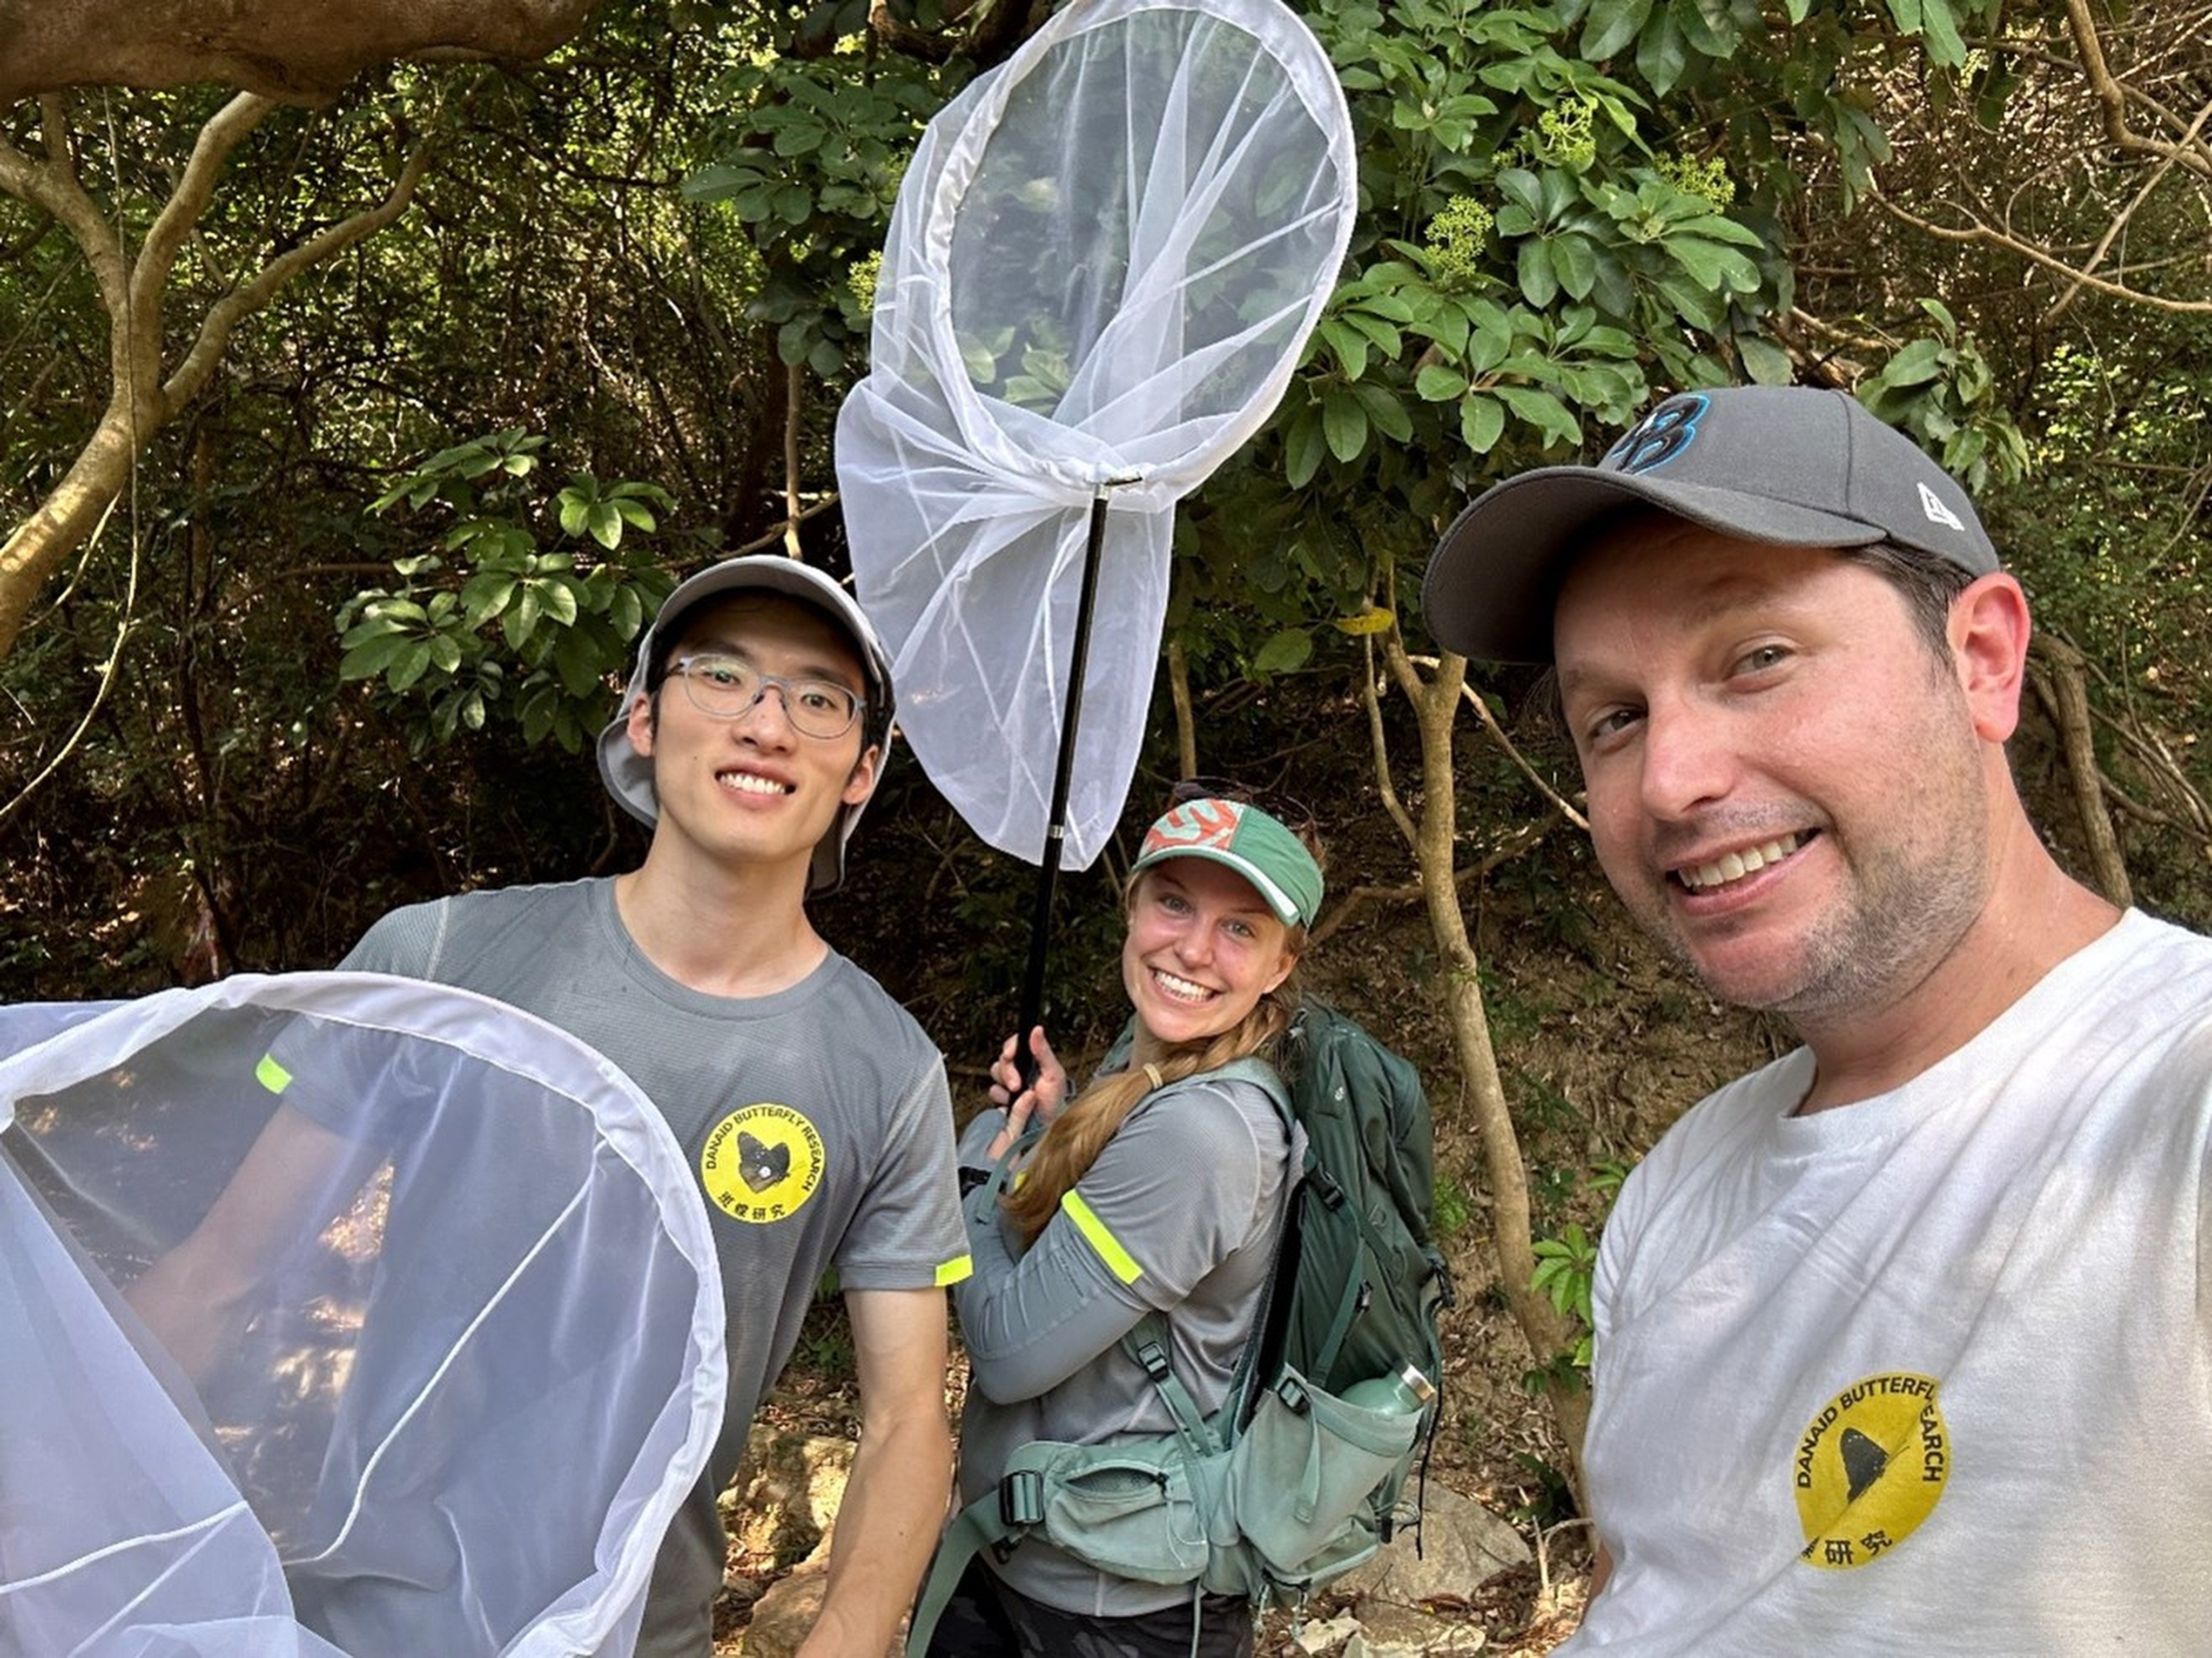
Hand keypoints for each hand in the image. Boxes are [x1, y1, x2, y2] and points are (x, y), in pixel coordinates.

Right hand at [985, 1026, 1065, 1159]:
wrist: (1047, 1128)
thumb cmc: (1054, 1103)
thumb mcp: (1054, 1075)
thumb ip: (1044, 1052)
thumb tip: (1037, 1030)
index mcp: (1033, 1060)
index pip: (1015, 1045)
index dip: (1010, 1047)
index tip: (1011, 1054)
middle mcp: (1020, 1069)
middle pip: (1002, 1059)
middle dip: (1008, 1072)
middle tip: (1017, 1084)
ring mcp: (1010, 1083)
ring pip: (995, 1074)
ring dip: (1004, 1085)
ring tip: (1016, 1094)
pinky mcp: (1003, 1096)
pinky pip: (993, 1091)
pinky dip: (1000, 1097)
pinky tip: (1011, 1103)